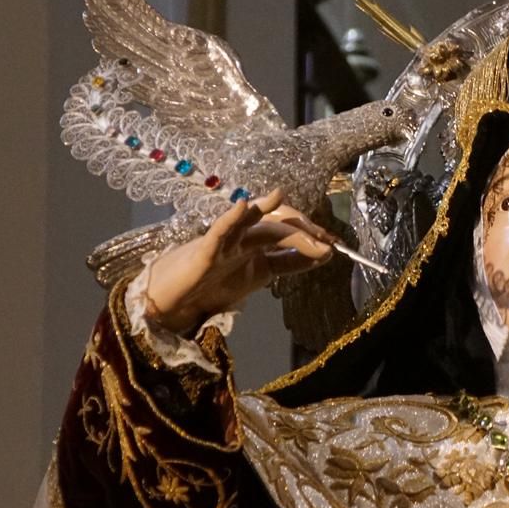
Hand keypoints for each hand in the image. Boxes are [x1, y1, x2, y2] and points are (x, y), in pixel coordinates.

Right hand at [144, 188, 335, 335]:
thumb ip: (289, 264)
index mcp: (258, 242)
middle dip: (302, 231)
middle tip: (324, 242)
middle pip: (277, 224)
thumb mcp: (261, 275)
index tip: (333, 246)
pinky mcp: (206, 250)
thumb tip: (324, 254)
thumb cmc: (214, 284)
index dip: (310, 236)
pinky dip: (232, 218)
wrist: (175, 302)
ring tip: (296, 216)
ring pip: (254, 223)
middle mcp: (243, 236)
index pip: (288, 230)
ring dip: (276, 217)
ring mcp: (225, 241)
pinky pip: (219, 231)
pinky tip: (246, 205)